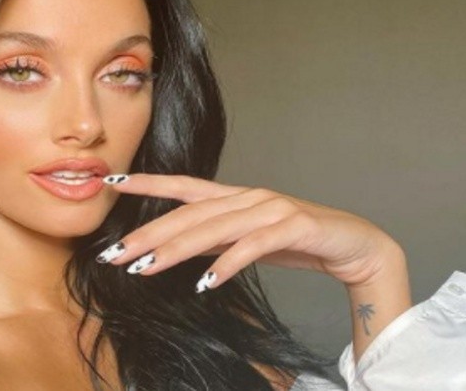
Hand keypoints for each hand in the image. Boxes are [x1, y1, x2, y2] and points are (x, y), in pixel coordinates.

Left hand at [96, 173, 403, 292]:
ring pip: (214, 227)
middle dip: (150, 233)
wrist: (354, 244)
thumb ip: (214, 238)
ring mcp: (271, 208)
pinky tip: (205, 282)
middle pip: (189, 213)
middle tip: (116, 253)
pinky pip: (252, 246)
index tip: (112, 183)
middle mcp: (248, 196)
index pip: (182, 186)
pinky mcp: (293, 226)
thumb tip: (174, 246)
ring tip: (147, 268)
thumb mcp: (246, 239)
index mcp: (235, 196)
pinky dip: (226, 264)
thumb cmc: (298, 240)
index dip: (147, 183)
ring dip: (177, 250)